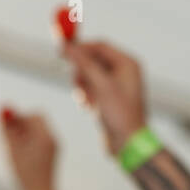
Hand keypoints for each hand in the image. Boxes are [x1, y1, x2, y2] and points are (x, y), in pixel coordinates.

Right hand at [1, 111, 57, 189]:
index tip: (11, 132)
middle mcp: (53, 139)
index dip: (20, 118)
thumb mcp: (13, 149)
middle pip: (38, 120)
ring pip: (38, 130)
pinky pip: (40, 140)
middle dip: (23, 124)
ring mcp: (54, 148)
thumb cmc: (26, 175)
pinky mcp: (51, 155)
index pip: (33, 115)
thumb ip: (8, 127)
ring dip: (25, 133)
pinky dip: (30, 142)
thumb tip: (2, 107)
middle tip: (12, 139)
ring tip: (16, 149)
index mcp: (46, 136)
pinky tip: (22, 155)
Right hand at [62, 41, 146, 155]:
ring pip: (89, 75)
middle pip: (93, 59)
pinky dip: (85, 95)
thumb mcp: (101, 85)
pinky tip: (87, 107)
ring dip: (82, 86)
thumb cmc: (121, 114)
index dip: (81, 47)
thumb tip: (67, 46)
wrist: (128, 144)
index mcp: (128, 64)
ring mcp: (116, 85)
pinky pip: (91, 88)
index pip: (100, 46)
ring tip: (85, 100)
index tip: (62, 51)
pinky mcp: (108, 98)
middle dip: (82, 72)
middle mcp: (124, 72)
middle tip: (76, 82)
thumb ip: (84, 63)